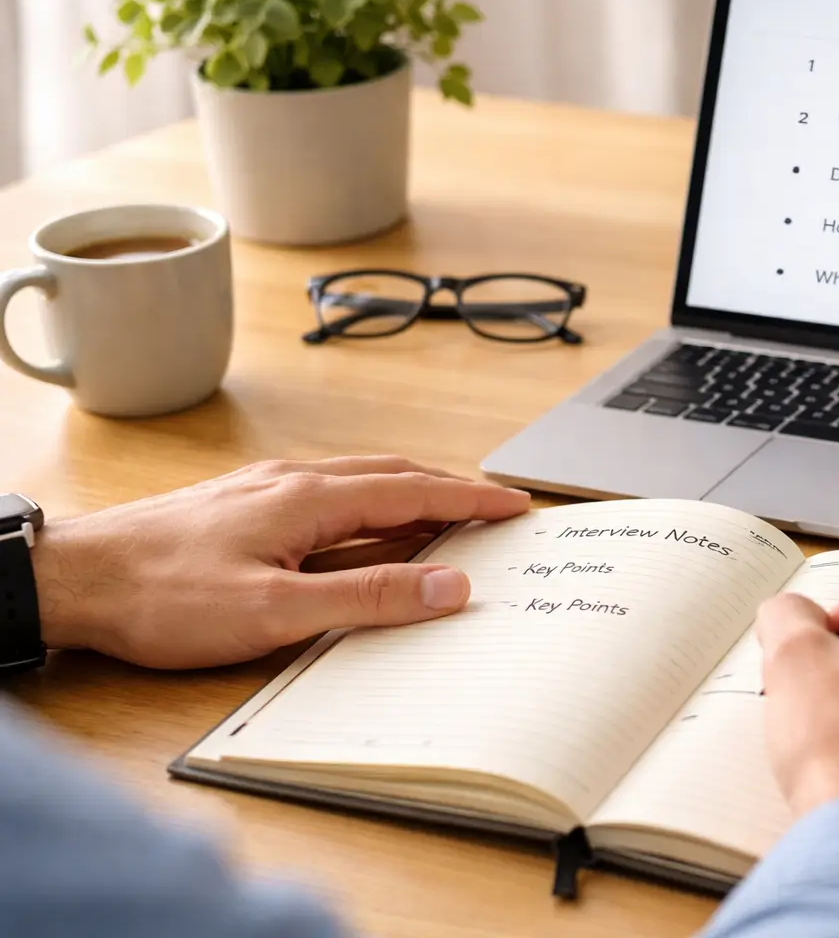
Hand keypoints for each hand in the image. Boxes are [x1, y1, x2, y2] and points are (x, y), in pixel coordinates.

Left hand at [33, 457, 528, 668]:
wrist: (73, 579)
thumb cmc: (163, 596)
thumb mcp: (276, 610)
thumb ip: (368, 598)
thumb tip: (449, 585)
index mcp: (310, 497)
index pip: (414, 490)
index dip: (471, 499)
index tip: (515, 504)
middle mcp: (292, 482)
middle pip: (392, 477)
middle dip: (449, 491)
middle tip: (492, 511)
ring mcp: (264, 493)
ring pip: (358, 485)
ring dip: (409, 498)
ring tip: (443, 521)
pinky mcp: (242, 510)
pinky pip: (327, 500)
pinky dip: (368, 512)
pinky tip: (363, 537)